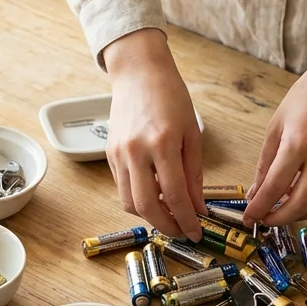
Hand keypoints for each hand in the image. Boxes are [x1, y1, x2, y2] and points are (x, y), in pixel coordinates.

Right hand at [103, 28, 204, 240]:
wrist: (138, 74)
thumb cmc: (170, 97)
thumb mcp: (191, 133)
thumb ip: (194, 173)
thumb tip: (197, 206)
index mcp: (162, 143)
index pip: (175, 195)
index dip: (187, 219)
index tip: (197, 232)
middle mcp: (136, 151)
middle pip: (146, 206)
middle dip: (166, 226)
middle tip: (182, 231)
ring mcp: (119, 154)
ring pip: (129, 202)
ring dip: (150, 216)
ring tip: (169, 214)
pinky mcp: (109, 155)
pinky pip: (122, 188)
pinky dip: (138, 199)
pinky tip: (155, 196)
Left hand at [243, 38, 306, 225]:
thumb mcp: (278, 124)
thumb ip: (266, 162)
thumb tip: (256, 192)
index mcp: (298, 142)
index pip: (275, 187)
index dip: (259, 208)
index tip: (249, 218)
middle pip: (300, 204)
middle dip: (278, 219)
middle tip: (264, 221)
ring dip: (298, 214)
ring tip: (281, 210)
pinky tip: (300, 197)